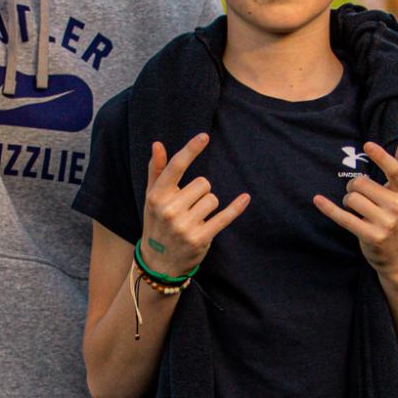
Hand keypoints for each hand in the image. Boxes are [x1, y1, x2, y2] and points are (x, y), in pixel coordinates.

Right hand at [141, 134, 249, 274]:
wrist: (158, 262)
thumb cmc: (157, 222)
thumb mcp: (152, 198)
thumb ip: (157, 170)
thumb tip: (157, 144)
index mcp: (157, 196)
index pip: (176, 167)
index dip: (190, 150)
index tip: (204, 136)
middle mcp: (169, 210)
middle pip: (203, 183)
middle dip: (200, 192)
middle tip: (188, 207)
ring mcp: (184, 225)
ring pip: (213, 199)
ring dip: (209, 206)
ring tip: (195, 218)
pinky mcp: (200, 238)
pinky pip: (224, 217)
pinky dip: (235, 207)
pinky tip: (245, 198)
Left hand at [313, 135, 397, 278]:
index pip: (395, 170)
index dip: (381, 156)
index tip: (367, 145)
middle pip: (362, 184)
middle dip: (355, 187)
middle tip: (361, 196)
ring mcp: (386, 223)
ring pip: (352, 199)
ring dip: (349, 202)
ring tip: (358, 209)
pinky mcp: (371, 236)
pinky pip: (343, 217)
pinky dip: (328, 208)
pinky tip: (317, 200)